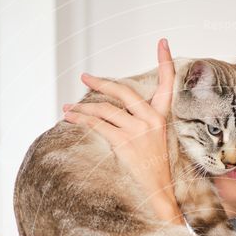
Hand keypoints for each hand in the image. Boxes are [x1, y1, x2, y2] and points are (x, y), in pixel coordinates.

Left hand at [62, 38, 176, 211]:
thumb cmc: (155, 172)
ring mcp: (138, 131)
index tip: (163, 41)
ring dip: (82, 109)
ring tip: (68, 109)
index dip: (166, 61)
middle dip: (102, 83)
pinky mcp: (124, 142)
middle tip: (85, 78)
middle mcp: (152, 120)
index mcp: (161, 117)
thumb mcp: (155, 143)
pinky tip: (70, 118)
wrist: (159, 194)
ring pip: (104, 110)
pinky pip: (97, 125)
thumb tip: (114, 114)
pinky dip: (80, 120)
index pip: (168, 84)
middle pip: (124, 91)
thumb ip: (141, 124)